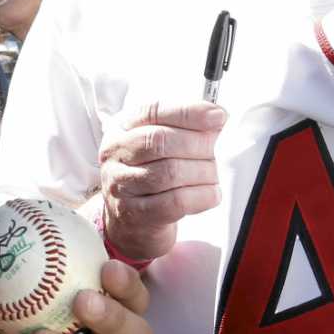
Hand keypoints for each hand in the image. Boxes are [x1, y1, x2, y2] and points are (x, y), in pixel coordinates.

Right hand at [98, 101, 226, 259]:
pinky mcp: (135, 213)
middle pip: (161, 141)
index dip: (188, 112)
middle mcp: (116, 155)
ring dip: (203, 173)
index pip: (153, 111)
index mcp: (122, 129)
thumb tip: (216, 118)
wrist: (130, 222)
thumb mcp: (160, 146)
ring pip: (170, 172)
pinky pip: (176, 202)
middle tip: (213, 152)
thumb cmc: (150, 177)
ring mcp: (121, 186)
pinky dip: (202, 196)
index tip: (218, 116)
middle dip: (198, 144)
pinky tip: (210, 194)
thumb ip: (185, 129)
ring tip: (210, 175)